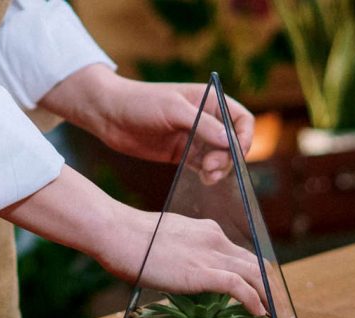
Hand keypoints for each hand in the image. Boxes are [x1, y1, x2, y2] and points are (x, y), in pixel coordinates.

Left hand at [40, 65, 254, 182]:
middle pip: (232, 142)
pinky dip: (208, 173)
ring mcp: (193, 138)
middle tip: (212, 167)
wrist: (109, 115)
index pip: (241, 119)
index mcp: (209, 100)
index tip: (237, 152)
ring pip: (219, 157)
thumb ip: (202, 125)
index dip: (245, 136)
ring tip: (208, 176)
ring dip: (219, 168)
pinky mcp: (181, 154)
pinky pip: (202, 166)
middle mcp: (205, 119)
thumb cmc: (140, 102)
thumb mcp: (173, 110)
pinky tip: (204, 179)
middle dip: (229, 156)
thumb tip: (230, 141)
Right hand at [99, 210, 267, 315]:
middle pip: (257, 265)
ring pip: (255, 275)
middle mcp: (216, 240)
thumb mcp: (166, 242)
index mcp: (207, 232)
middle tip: (278, 309)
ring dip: (270, 298)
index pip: (241, 256)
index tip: (261, 294)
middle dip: (271, 289)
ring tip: (276, 317)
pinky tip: (259, 314)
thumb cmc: (130, 240)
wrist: (118, 233)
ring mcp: (210, 255)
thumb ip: (182, 254)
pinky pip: (239, 287)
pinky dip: (253, 301)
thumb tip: (180, 270)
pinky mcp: (202, 271)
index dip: (256, 277)